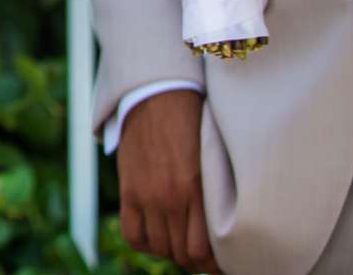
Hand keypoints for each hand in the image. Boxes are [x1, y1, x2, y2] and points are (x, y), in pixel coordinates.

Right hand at [116, 89, 219, 272]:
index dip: (213, 266)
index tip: (220, 263)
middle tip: (203, 257)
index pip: (203, 252)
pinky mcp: (129, 190)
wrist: (157, 96)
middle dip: (195, 262)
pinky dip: (145, 243)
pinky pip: (133, 235)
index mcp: (198, 190)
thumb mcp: (212, 158)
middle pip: (182, 254)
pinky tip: (156, 236)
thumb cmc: (194, 123)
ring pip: (160, 248)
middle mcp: (171, 197)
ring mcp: (147, 195)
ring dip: (172, 252)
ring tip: (181, 244)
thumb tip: (224, 227)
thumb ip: (214, 192)